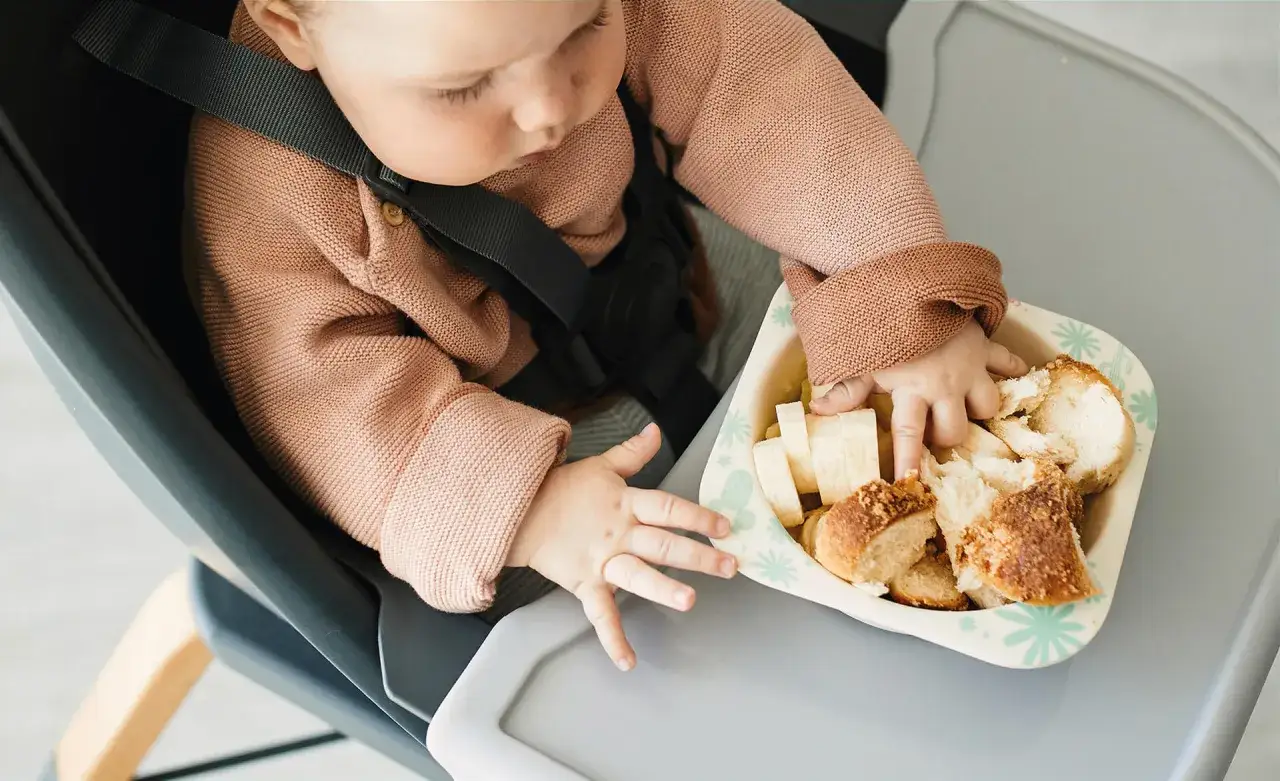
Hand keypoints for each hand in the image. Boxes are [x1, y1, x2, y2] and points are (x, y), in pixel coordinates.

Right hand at [507, 424, 737, 670]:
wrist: (519, 511)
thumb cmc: (562, 489)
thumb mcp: (600, 466)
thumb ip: (633, 454)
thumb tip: (656, 430)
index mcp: (625, 504)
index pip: (667, 508)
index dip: (696, 516)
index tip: (723, 526)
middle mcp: (618, 534)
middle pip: (662, 545)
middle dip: (698, 556)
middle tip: (729, 567)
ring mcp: (602, 561)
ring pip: (636, 576)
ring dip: (663, 590)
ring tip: (689, 602)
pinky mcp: (585, 584)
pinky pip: (600, 614)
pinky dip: (613, 639)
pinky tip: (629, 661)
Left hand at [809, 319, 1025, 478]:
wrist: (912, 280)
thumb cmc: (882, 323)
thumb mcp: (861, 358)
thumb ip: (845, 390)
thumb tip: (818, 412)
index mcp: (913, 390)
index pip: (911, 435)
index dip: (910, 461)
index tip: (909, 483)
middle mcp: (947, 384)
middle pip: (956, 430)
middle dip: (946, 438)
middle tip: (933, 433)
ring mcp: (970, 366)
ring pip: (988, 404)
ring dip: (978, 410)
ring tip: (964, 407)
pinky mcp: (984, 346)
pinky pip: (1009, 362)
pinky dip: (1014, 369)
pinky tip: (1018, 376)